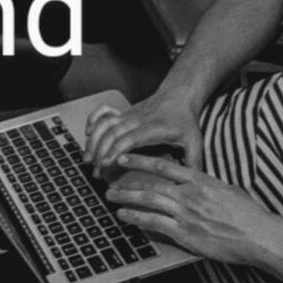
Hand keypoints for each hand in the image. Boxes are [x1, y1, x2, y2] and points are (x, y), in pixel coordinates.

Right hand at [83, 89, 202, 177]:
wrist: (178, 96)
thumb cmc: (185, 120)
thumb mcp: (194, 142)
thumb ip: (193, 163)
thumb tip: (192, 185)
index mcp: (154, 128)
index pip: (130, 138)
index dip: (116, 150)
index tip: (105, 163)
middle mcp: (137, 120)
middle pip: (112, 133)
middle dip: (100, 152)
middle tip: (96, 172)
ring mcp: (128, 115)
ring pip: (105, 124)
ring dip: (93, 140)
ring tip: (88, 159)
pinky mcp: (123, 113)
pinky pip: (103, 113)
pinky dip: (93, 121)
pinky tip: (88, 134)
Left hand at [106, 154, 281, 265]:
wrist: (258, 234)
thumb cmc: (247, 213)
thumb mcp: (226, 190)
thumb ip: (206, 185)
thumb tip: (196, 182)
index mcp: (199, 180)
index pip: (163, 166)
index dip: (141, 160)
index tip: (126, 157)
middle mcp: (189, 195)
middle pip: (150, 184)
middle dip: (127, 182)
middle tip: (110, 181)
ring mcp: (185, 214)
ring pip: (148, 201)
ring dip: (126, 198)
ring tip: (111, 197)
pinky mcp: (185, 233)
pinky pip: (154, 223)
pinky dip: (136, 218)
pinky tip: (125, 216)